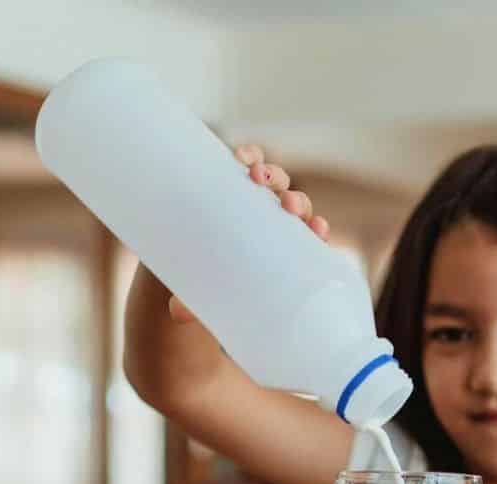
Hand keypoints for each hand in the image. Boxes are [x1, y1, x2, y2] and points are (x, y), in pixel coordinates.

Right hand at [166, 144, 329, 322]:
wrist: (194, 260)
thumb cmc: (210, 284)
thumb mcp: (207, 296)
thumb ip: (198, 304)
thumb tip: (178, 312)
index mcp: (286, 248)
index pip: (310, 236)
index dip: (317, 230)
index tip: (318, 230)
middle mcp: (278, 222)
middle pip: (297, 206)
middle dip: (296, 202)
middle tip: (286, 205)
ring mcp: (259, 199)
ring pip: (277, 183)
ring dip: (273, 175)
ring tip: (257, 175)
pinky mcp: (237, 182)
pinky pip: (250, 165)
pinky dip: (251, 158)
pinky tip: (240, 158)